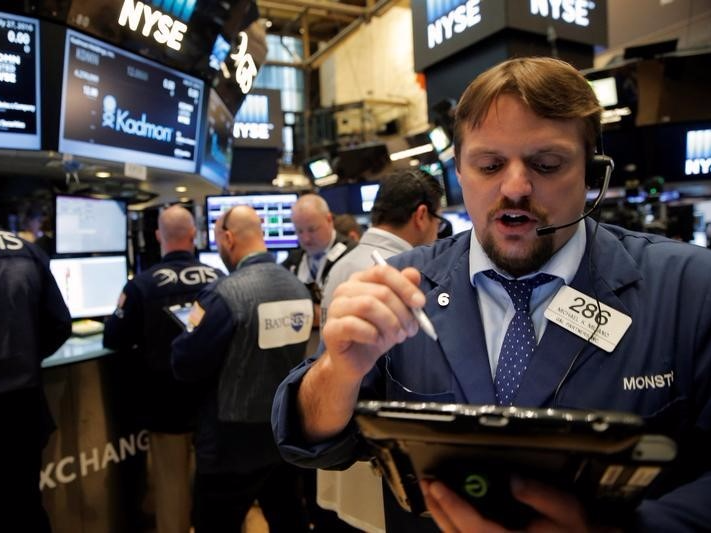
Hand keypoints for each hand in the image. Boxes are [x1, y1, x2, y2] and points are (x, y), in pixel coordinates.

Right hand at [321, 263, 424, 380]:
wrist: (355, 361)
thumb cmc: (375, 333)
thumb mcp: (396, 312)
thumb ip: (404, 291)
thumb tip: (414, 274)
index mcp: (360, 280)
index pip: (382, 271)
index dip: (404, 286)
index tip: (420, 303)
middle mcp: (345, 290)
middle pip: (380, 291)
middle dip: (402, 312)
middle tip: (411, 329)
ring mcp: (335, 308)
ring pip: (367, 305)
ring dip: (389, 323)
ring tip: (397, 337)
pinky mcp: (331, 329)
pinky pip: (353, 325)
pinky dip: (372, 334)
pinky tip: (377, 341)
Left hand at [422, 478, 618, 532]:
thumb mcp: (566, 510)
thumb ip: (539, 495)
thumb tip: (512, 479)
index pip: (474, 527)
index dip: (453, 506)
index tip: (437, 486)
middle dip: (439, 510)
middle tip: (427, 484)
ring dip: (443, 518)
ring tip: (432, 494)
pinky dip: (454, 525)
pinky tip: (449, 511)